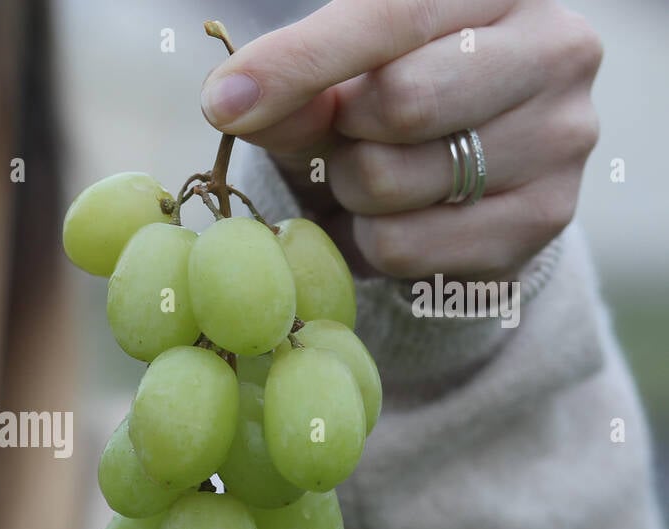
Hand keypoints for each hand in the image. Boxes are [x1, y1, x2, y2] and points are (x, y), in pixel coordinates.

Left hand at [200, 0, 601, 280]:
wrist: (468, 181)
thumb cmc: (393, 103)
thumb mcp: (338, 81)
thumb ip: (293, 87)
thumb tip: (232, 102)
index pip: (390, 16)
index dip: (299, 63)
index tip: (223, 102)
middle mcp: (556, 48)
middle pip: (400, 102)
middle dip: (343, 133)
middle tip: (350, 135)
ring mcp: (562, 138)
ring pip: (392, 183)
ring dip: (352, 192)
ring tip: (379, 177)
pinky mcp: (544, 220)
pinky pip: (404, 248)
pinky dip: (373, 242)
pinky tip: (402, 219)